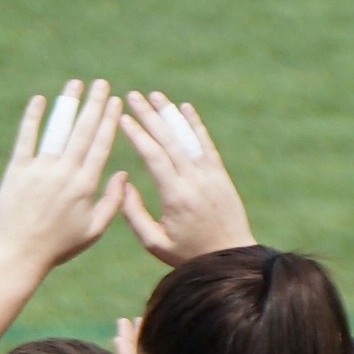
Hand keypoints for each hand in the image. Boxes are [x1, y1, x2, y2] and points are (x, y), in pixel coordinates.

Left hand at [0, 85, 130, 277]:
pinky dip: (33, 118)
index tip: (116, 101)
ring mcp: (39, 169)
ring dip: (68, 104)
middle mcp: (64, 173)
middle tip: (101, 82)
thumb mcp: (94, 229)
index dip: (109, 121)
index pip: (100, 145)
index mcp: (85, 186)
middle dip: (94, 104)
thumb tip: (124, 174)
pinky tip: (40, 100)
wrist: (19, 254)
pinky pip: (26, 138)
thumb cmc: (60, 245)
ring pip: (57, 130)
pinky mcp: (17, 170)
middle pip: (82, 131)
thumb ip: (112, 201)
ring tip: (75, 83)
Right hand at [116, 92, 252, 261]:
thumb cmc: (188, 254)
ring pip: (188, 139)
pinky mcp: (222, 177)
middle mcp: (195, 181)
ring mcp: (211, 177)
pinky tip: (186, 109)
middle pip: (169, 141)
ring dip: (171, 115)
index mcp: (176, 196)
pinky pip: (207, 146)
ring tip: (154, 95)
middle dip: (149, 116)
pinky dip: (196, 126)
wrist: (231, 257)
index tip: (122, 117)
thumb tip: (124, 183)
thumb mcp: (154, 242)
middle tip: (132, 96)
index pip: (153, 156)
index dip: (137, 134)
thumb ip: (134, 214)